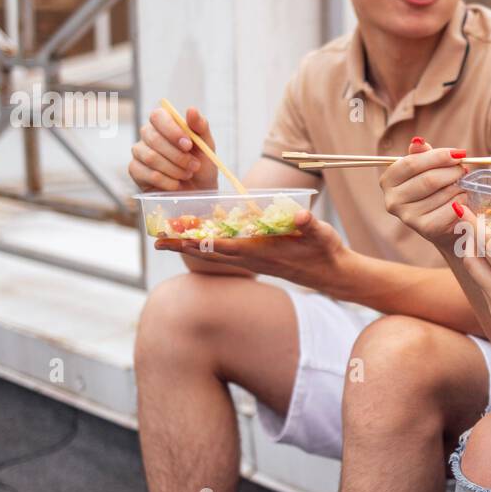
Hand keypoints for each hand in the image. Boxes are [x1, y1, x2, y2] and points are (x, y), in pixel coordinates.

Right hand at [128, 106, 217, 191]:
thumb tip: (191, 110)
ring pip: (151, 157)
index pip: (157, 116)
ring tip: (187, 174)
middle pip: (154, 138)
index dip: (172, 130)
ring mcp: (139, 152)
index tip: (188, 145)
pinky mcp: (135, 170)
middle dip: (178, 156)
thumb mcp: (206, 145)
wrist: (199, 190)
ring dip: (175, 170)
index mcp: (164, 123)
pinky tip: (176, 184)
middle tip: (194, 165)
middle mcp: (148, 134)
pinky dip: (168, 182)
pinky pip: (149, 174)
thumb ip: (200, 127)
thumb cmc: (201, 163)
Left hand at [155, 209, 348, 288]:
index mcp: (261, 251)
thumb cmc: (326, 253)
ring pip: (216, 254)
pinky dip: (209, 246)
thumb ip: (310, 226)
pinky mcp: (258, 260)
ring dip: (192, 247)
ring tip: (170, 240)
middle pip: (210, 252)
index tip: (175, 239)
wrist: (333, 274)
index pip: (222, 246)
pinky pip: (226, 254)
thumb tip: (301, 217)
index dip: (197, 241)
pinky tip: (201, 239)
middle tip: (157, 241)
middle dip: (184, 247)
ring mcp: (254, 260)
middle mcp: (252, 258)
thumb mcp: (321, 235)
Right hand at [379, 138, 468, 248]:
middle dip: (452, 172)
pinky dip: (462, 202)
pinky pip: (451, 208)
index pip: (412, 163)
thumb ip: (422, 154)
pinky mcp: (426, 229)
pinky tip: (461, 201)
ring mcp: (408, 217)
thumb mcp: (426, 169)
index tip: (458, 154)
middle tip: (464, 170)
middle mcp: (393, 200)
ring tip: (461, 186)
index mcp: (389, 181)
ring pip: (443, 193)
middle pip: (428, 179)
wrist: (445, 223)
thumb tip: (418, 141)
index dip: (438, 156)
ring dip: (458, 187)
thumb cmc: (435, 190)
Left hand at [456, 203, 490, 352]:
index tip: (461, 209)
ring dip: (479, 259)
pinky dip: (488, 277)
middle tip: (474, 224)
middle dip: (470, 241)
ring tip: (485, 242)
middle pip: (471, 262)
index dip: (473, 225)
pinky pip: (486, 293)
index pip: (487, 247)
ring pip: (477, 278)